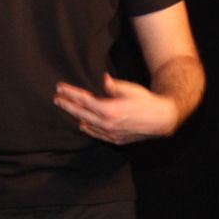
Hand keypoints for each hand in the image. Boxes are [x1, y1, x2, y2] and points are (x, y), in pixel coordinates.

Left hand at [53, 73, 178, 144]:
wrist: (162, 119)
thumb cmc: (145, 101)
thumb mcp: (129, 89)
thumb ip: (112, 86)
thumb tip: (103, 79)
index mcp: (108, 109)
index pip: (83, 100)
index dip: (70, 93)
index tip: (59, 88)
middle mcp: (106, 124)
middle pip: (81, 113)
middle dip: (67, 105)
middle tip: (57, 98)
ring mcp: (111, 134)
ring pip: (87, 125)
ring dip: (76, 116)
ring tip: (67, 108)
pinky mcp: (116, 140)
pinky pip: (97, 134)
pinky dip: (88, 129)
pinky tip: (82, 125)